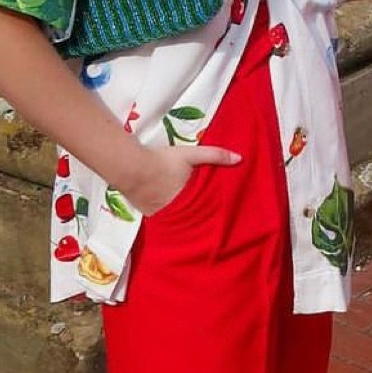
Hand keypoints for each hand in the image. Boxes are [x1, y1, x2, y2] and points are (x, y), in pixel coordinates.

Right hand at [120, 141, 241, 216]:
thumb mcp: (191, 154)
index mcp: (188, 200)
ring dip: (179, 215)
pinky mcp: (145, 213)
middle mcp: (175, 211)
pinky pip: (159, 216)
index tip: (218, 212)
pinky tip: (165, 212)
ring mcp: (159, 214)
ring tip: (186, 214)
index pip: (204, 209)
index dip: (210, 210)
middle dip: (195, 215)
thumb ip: (215, 155)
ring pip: (173, 217)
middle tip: (202, 213)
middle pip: (189, 215)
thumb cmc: (163, 161)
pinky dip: (163, 214)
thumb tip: (240, 158)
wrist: (131, 167)